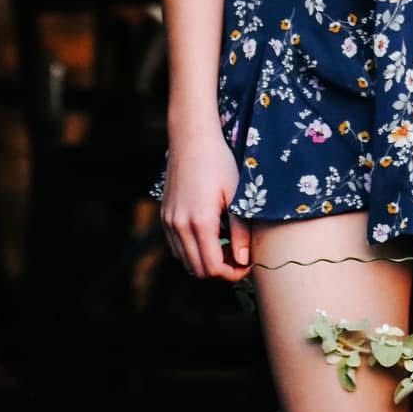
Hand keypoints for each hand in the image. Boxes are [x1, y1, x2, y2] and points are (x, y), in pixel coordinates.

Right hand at [159, 125, 250, 282]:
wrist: (192, 138)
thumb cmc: (219, 162)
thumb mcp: (236, 195)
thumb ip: (240, 231)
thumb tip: (243, 260)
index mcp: (200, 222)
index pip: (212, 268)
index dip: (232, 273)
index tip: (247, 265)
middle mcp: (179, 226)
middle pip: (197, 270)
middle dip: (220, 270)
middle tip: (239, 256)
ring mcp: (168, 222)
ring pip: (185, 261)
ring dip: (205, 262)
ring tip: (226, 245)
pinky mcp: (165, 216)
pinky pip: (176, 247)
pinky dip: (192, 250)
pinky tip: (209, 235)